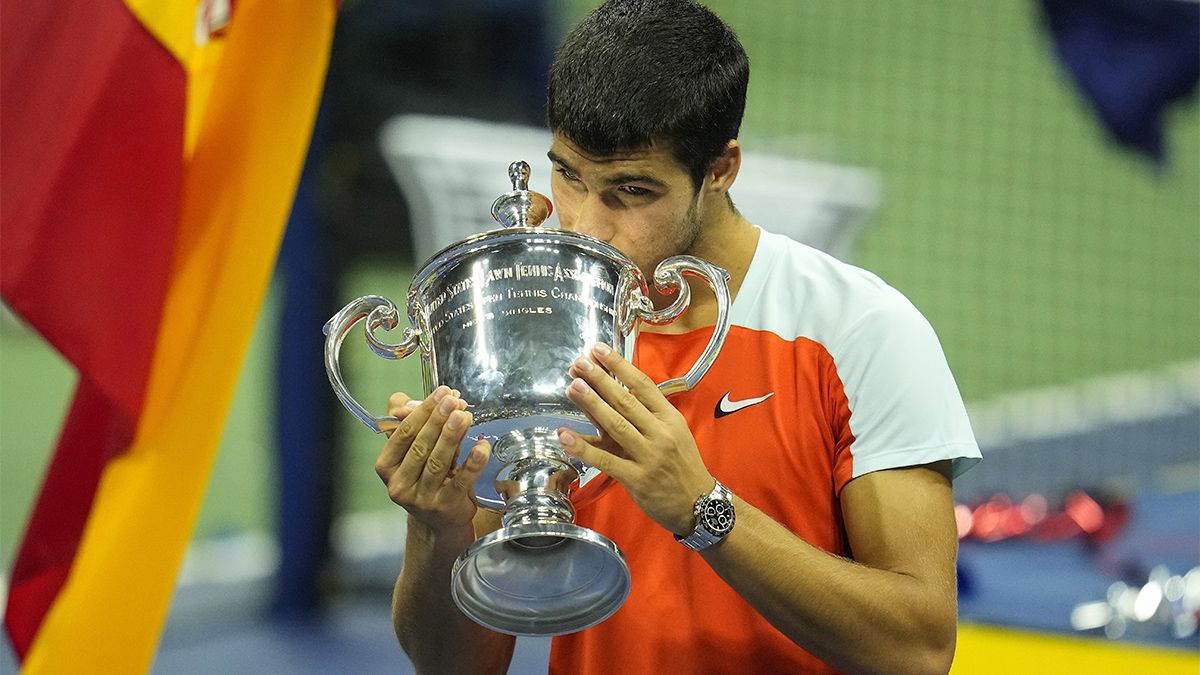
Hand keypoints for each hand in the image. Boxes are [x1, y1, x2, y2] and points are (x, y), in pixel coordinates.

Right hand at [375, 385, 491, 532]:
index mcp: (387, 467)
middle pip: (420, 446)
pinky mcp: (444, 507)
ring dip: (453, 436)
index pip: (403, 433)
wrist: (439, 520)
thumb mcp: (414, 451)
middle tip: (454, 400)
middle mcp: (399, 484)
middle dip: (438, 420)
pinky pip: (461, 481)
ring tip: (465, 415)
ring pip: (438, 462)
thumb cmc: (426, 477)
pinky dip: (472, 462)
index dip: (422, 411)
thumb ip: (414, 423)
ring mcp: (421, 499)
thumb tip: (416, 401)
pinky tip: (482, 446)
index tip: (441, 393)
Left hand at [559, 342, 714, 534]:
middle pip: (625, 401)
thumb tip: (613, 390)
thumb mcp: (673, 433)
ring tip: (573, 386)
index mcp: (669, 418)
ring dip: (592, 404)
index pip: (643, 385)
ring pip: (616, 426)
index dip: (619, 366)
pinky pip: (605, 460)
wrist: (698, 503)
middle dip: (600, 379)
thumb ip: (646, 414)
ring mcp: (648, 456)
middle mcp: (660, 433)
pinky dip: (583, 448)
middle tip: (578, 362)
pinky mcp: (636, 479)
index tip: (599, 349)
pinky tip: (564, 436)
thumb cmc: (681, 464)